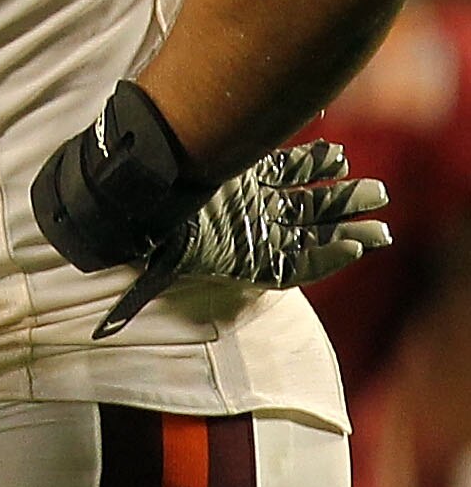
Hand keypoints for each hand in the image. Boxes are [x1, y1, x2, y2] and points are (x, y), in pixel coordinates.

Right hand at [99, 140, 389, 335]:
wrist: (137, 186)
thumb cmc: (148, 228)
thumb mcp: (150, 266)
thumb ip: (139, 298)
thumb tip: (104, 330)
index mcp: (250, 255)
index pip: (301, 262)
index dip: (331, 256)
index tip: (357, 247)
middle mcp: (261, 228)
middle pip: (318, 229)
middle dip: (351, 223)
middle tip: (383, 217)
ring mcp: (261, 197)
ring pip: (313, 198)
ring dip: (343, 194)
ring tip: (376, 190)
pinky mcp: (254, 169)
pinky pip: (291, 164)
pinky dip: (313, 159)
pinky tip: (336, 156)